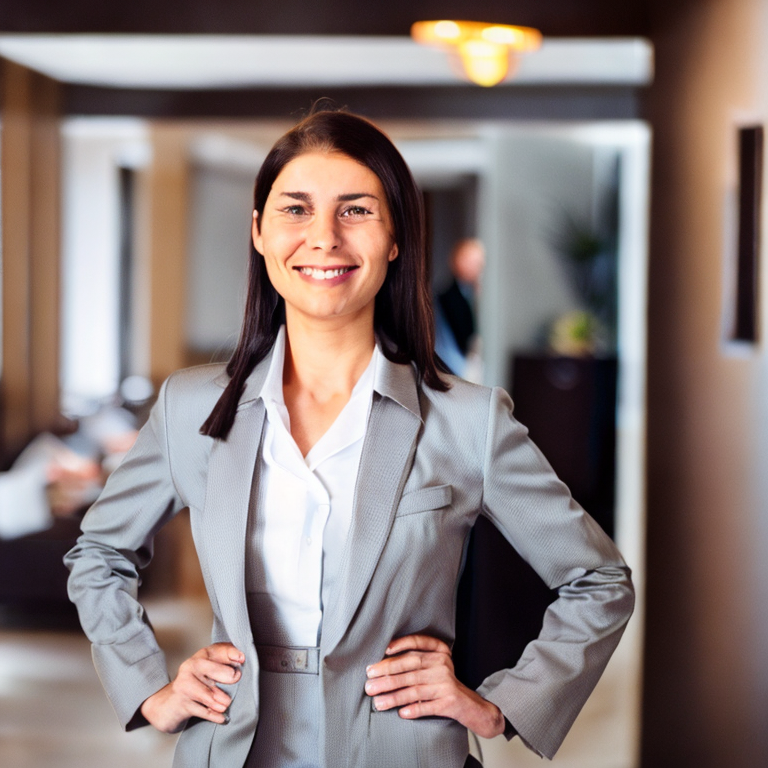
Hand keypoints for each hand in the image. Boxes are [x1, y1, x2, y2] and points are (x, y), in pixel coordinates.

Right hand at [140, 642, 244, 732]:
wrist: (166, 704)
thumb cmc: (194, 686)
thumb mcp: (209, 673)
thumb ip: (225, 666)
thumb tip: (242, 666)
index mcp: (201, 656)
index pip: (217, 650)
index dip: (231, 653)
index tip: (242, 659)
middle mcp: (191, 667)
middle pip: (211, 669)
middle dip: (226, 674)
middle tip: (236, 679)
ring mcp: (184, 685)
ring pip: (207, 693)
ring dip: (220, 700)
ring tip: (227, 704)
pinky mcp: (181, 703)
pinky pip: (201, 711)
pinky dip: (214, 715)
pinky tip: (222, 718)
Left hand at [364, 634, 504, 738]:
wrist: (471, 706)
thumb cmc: (444, 684)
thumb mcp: (435, 667)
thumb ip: (416, 662)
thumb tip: (380, 666)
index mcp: (439, 652)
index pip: (418, 643)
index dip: (401, 644)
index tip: (384, 650)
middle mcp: (443, 664)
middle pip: (411, 666)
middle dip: (387, 674)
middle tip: (369, 682)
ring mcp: (446, 683)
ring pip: (415, 689)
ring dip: (393, 696)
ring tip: (377, 702)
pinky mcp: (449, 702)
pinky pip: (428, 706)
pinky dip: (413, 709)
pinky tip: (400, 713)